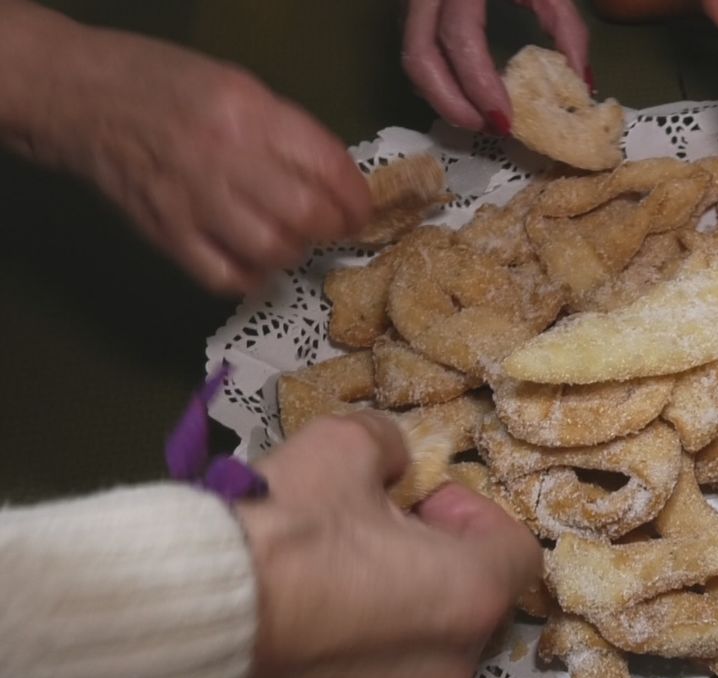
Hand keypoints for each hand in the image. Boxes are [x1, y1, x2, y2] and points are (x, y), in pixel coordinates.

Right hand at [11, 7, 369, 294]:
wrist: (83, 97)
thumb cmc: (167, 85)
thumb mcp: (239, 87)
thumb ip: (287, 132)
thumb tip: (335, 179)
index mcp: (248, 112)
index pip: (326, 165)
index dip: (355, 197)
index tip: (360, 208)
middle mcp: (223, 157)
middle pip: (305, 214)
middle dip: (332, 227)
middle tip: (333, 228)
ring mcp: (192, 200)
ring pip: (270, 249)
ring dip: (294, 251)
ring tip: (292, 238)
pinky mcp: (166, 233)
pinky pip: (223, 275)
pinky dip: (250, 276)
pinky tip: (253, 260)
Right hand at [234, 412, 541, 677]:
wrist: (183, 619)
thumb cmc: (276, 535)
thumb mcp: (340, 448)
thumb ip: (387, 444)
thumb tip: (391, 457)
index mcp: (468, 595)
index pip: (514, 548)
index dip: (471, 511)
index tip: (421, 497)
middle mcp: (449, 663)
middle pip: (470, 595)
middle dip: (434, 554)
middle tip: (374, 524)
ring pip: (423, 638)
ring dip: (396, 599)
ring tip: (333, 567)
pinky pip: (375, 673)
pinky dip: (358, 641)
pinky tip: (307, 611)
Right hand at [402, 0, 588, 133]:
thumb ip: (566, 28)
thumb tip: (583, 86)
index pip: (459, 36)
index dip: (478, 84)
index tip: (506, 120)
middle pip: (419, 56)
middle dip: (452, 104)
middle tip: (490, 129)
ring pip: (410, 59)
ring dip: (443, 98)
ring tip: (482, 120)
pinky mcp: (409, 7)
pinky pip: (414, 51)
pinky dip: (438, 82)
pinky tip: (467, 98)